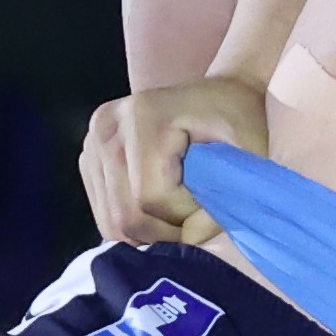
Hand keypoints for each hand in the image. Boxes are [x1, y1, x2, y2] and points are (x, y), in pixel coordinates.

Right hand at [80, 78, 270, 246]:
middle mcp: (107, 126)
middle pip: (125, 215)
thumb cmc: (239, 123)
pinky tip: (160, 211)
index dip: (186, 217)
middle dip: (166, 232)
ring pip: (112, 223)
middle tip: (195, 218)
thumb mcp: (248, 155)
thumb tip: (189, 237)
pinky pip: (105, 218)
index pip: (151, 198)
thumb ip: (224, 198)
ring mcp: (91, 144)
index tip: (212, 203)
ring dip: (151, 233)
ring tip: (180, 214)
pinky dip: (136, 228)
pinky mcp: (87, 161)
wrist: (218, 97)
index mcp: (143, 116)